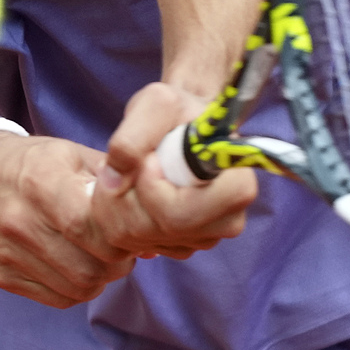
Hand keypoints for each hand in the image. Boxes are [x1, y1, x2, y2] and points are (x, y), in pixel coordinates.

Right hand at [0, 131, 135, 308]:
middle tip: (122, 249)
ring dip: (101, 278)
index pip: (89, 227)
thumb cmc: (31, 163)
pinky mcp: (0, 276)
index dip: (120, 237)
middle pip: (89, 267)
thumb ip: (114, 185)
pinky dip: (77, 288)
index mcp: (39, 182)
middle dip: (118, 263)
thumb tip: (153, 229)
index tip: (129, 231)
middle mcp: (18, 221)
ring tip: (101, 257)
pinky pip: (57, 298)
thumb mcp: (71, 154)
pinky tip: (76, 264)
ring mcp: (7, 253)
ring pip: (78, 288)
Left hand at [92, 81, 257, 258]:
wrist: (182, 123)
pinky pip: (134, 244)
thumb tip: (114, 180)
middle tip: (127, 163)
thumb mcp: (156, 103)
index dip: (153, 190)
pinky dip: (117, 217)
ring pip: (140, 239)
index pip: (183, 214)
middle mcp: (225, 222)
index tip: (147, 159)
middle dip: (127, 195)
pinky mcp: (179, 245)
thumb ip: (133, 136)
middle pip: (158, 230)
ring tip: (126, 171)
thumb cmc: (178, 111)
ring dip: (116, 203)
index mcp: (236, 187)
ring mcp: (202, 238)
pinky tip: (128, 190)